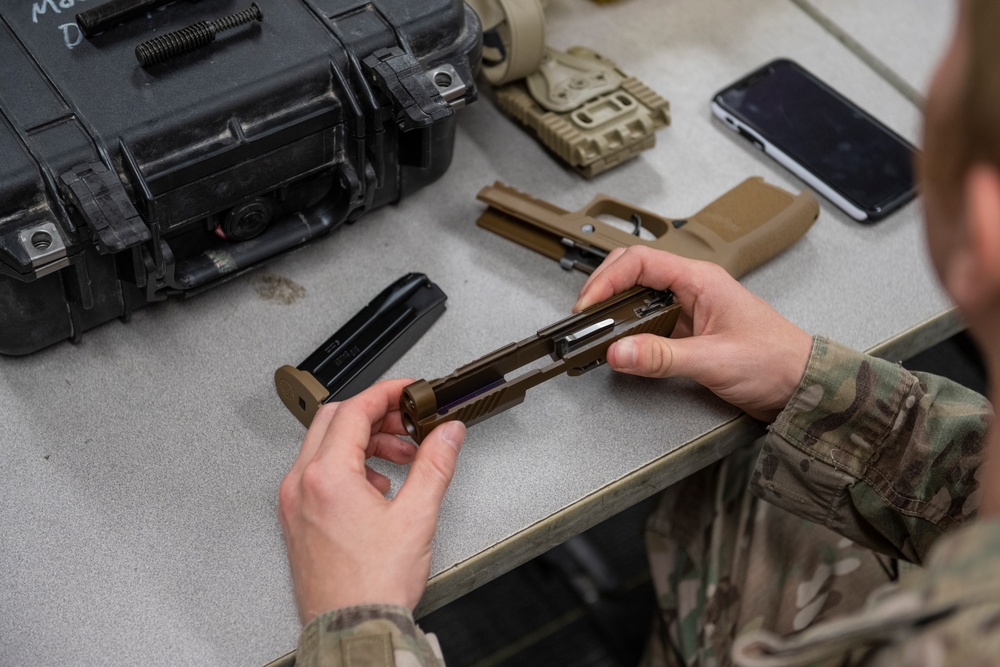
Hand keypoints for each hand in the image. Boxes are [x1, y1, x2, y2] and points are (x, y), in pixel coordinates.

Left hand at [278, 378, 466, 623]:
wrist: (351, 628)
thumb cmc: (372, 585)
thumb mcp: (417, 517)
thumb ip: (435, 465)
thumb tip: (446, 434)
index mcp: (326, 477)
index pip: (354, 410)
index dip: (386, 393)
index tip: (407, 391)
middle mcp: (301, 484)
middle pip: (332, 420)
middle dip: (373, 416)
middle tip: (405, 423)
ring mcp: (294, 503)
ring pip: (323, 446)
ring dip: (361, 442)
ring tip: (398, 459)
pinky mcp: (297, 519)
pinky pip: (317, 474)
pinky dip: (347, 467)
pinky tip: (376, 487)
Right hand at [574, 247, 811, 421]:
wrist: (802, 386)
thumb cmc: (776, 361)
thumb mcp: (714, 359)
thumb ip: (662, 357)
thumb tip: (618, 351)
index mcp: (700, 279)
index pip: (640, 261)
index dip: (607, 279)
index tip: (588, 305)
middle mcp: (692, 289)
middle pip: (633, 273)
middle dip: (604, 290)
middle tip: (585, 317)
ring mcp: (688, 310)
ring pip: (638, 299)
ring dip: (615, 312)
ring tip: (596, 331)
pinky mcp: (687, 333)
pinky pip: (648, 325)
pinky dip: (629, 333)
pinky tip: (622, 347)